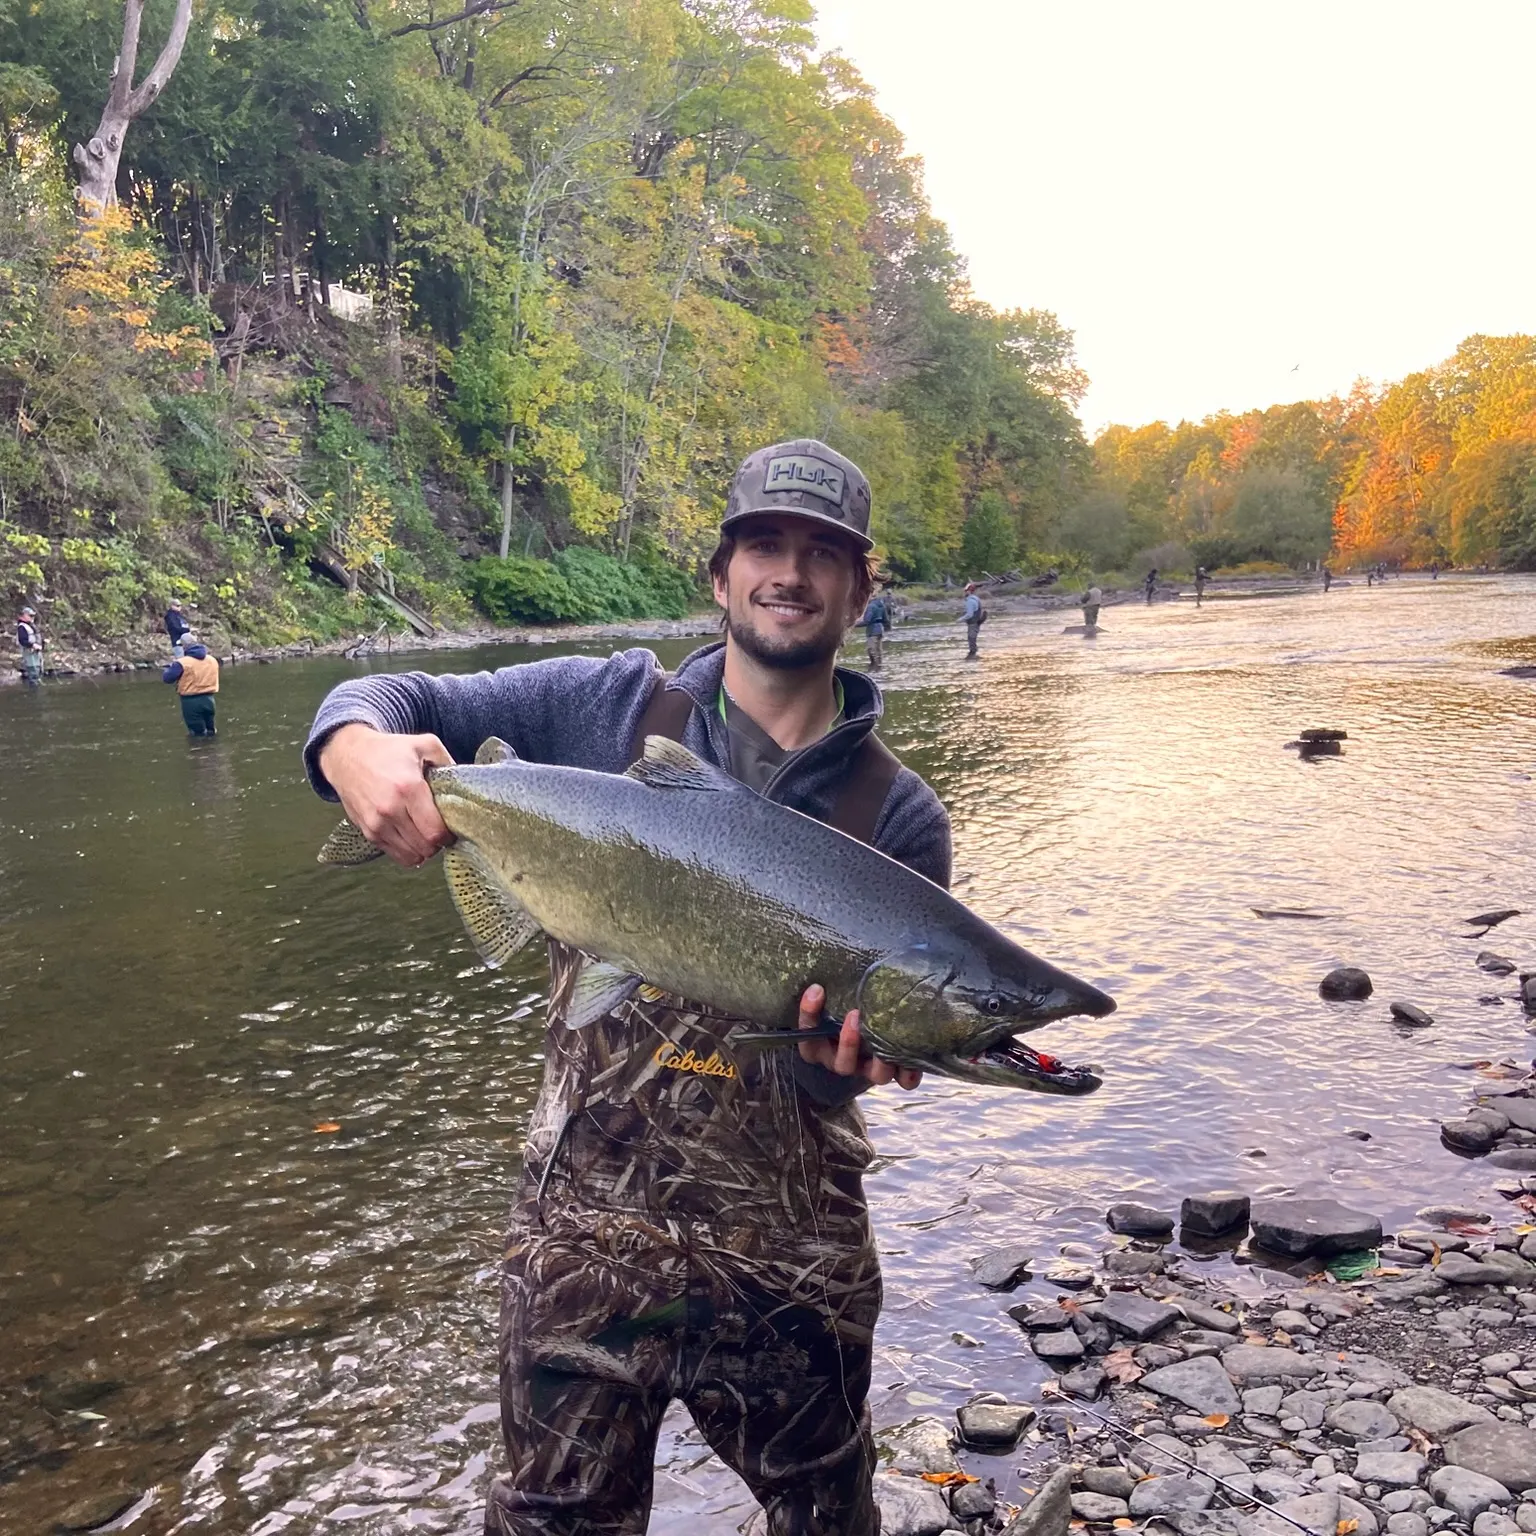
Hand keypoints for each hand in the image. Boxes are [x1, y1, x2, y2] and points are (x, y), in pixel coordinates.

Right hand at [319, 723, 454, 867]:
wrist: (346, 755)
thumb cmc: (387, 750)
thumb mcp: (423, 744)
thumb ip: (448, 761)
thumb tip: (463, 784)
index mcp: (408, 788)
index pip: (435, 831)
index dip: (448, 835)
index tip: (451, 828)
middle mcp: (390, 810)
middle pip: (425, 847)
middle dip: (438, 844)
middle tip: (440, 831)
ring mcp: (376, 823)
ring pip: (411, 856)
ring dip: (424, 850)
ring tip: (425, 834)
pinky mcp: (367, 832)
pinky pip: (395, 855)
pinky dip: (408, 852)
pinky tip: (411, 837)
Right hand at [795, 984, 920, 1089]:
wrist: (875, 1014)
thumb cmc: (852, 1002)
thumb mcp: (838, 994)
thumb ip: (836, 983)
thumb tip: (843, 944)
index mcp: (822, 1046)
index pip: (807, 1036)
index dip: (808, 1016)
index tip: (817, 989)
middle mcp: (844, 1060)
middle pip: (841, 1063)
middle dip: (848, 1042)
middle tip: (854, 1014)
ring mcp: (870, 1069)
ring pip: (873, 1076)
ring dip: (880, 1061)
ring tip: (888, 1040)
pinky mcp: (894, 1073)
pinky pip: (903, 1082)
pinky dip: (908, 1074)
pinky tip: (912, 1061)